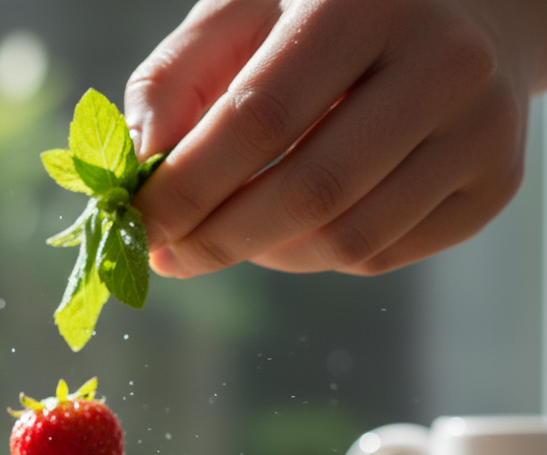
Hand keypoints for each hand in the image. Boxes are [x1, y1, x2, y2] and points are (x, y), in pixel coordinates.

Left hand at [125, 0, 546, 277]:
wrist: (463, 14)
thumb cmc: (325, 16)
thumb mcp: (245, 13)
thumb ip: (177, 77)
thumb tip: (140, 162)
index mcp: (366, 1)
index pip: (259, 119)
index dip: (187, 187)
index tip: (135, 226)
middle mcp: (443, 64)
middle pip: (308, 192)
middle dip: (217, 240)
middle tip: (168, 256)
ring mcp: (480, 131)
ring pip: (343, 240)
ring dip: (265, 253)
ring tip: (233, 229)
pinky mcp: (492, 188)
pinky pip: (377, 257)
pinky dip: (314, 256)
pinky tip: (299, 220)